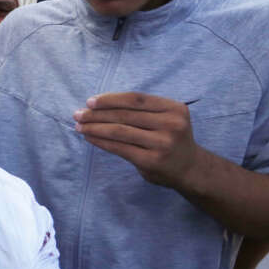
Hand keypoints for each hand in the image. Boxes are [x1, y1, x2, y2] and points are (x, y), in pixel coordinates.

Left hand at [73, 93, 203, 187]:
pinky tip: (89, 137)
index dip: (110, 99)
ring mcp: (162, 143)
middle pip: (125, 114)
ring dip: (94, 127)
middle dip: (97, 114)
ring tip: (79, 126)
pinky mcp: (151, 160)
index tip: (90, 102)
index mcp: (174, 108)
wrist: (189, 168)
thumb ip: (142, 111)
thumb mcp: (166, 118)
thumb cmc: (170, 139)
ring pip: (119, 131)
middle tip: (78, 114)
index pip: (135, 99)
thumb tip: (99, 105)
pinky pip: (119, 147)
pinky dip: (101, 141)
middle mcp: (171, 124)